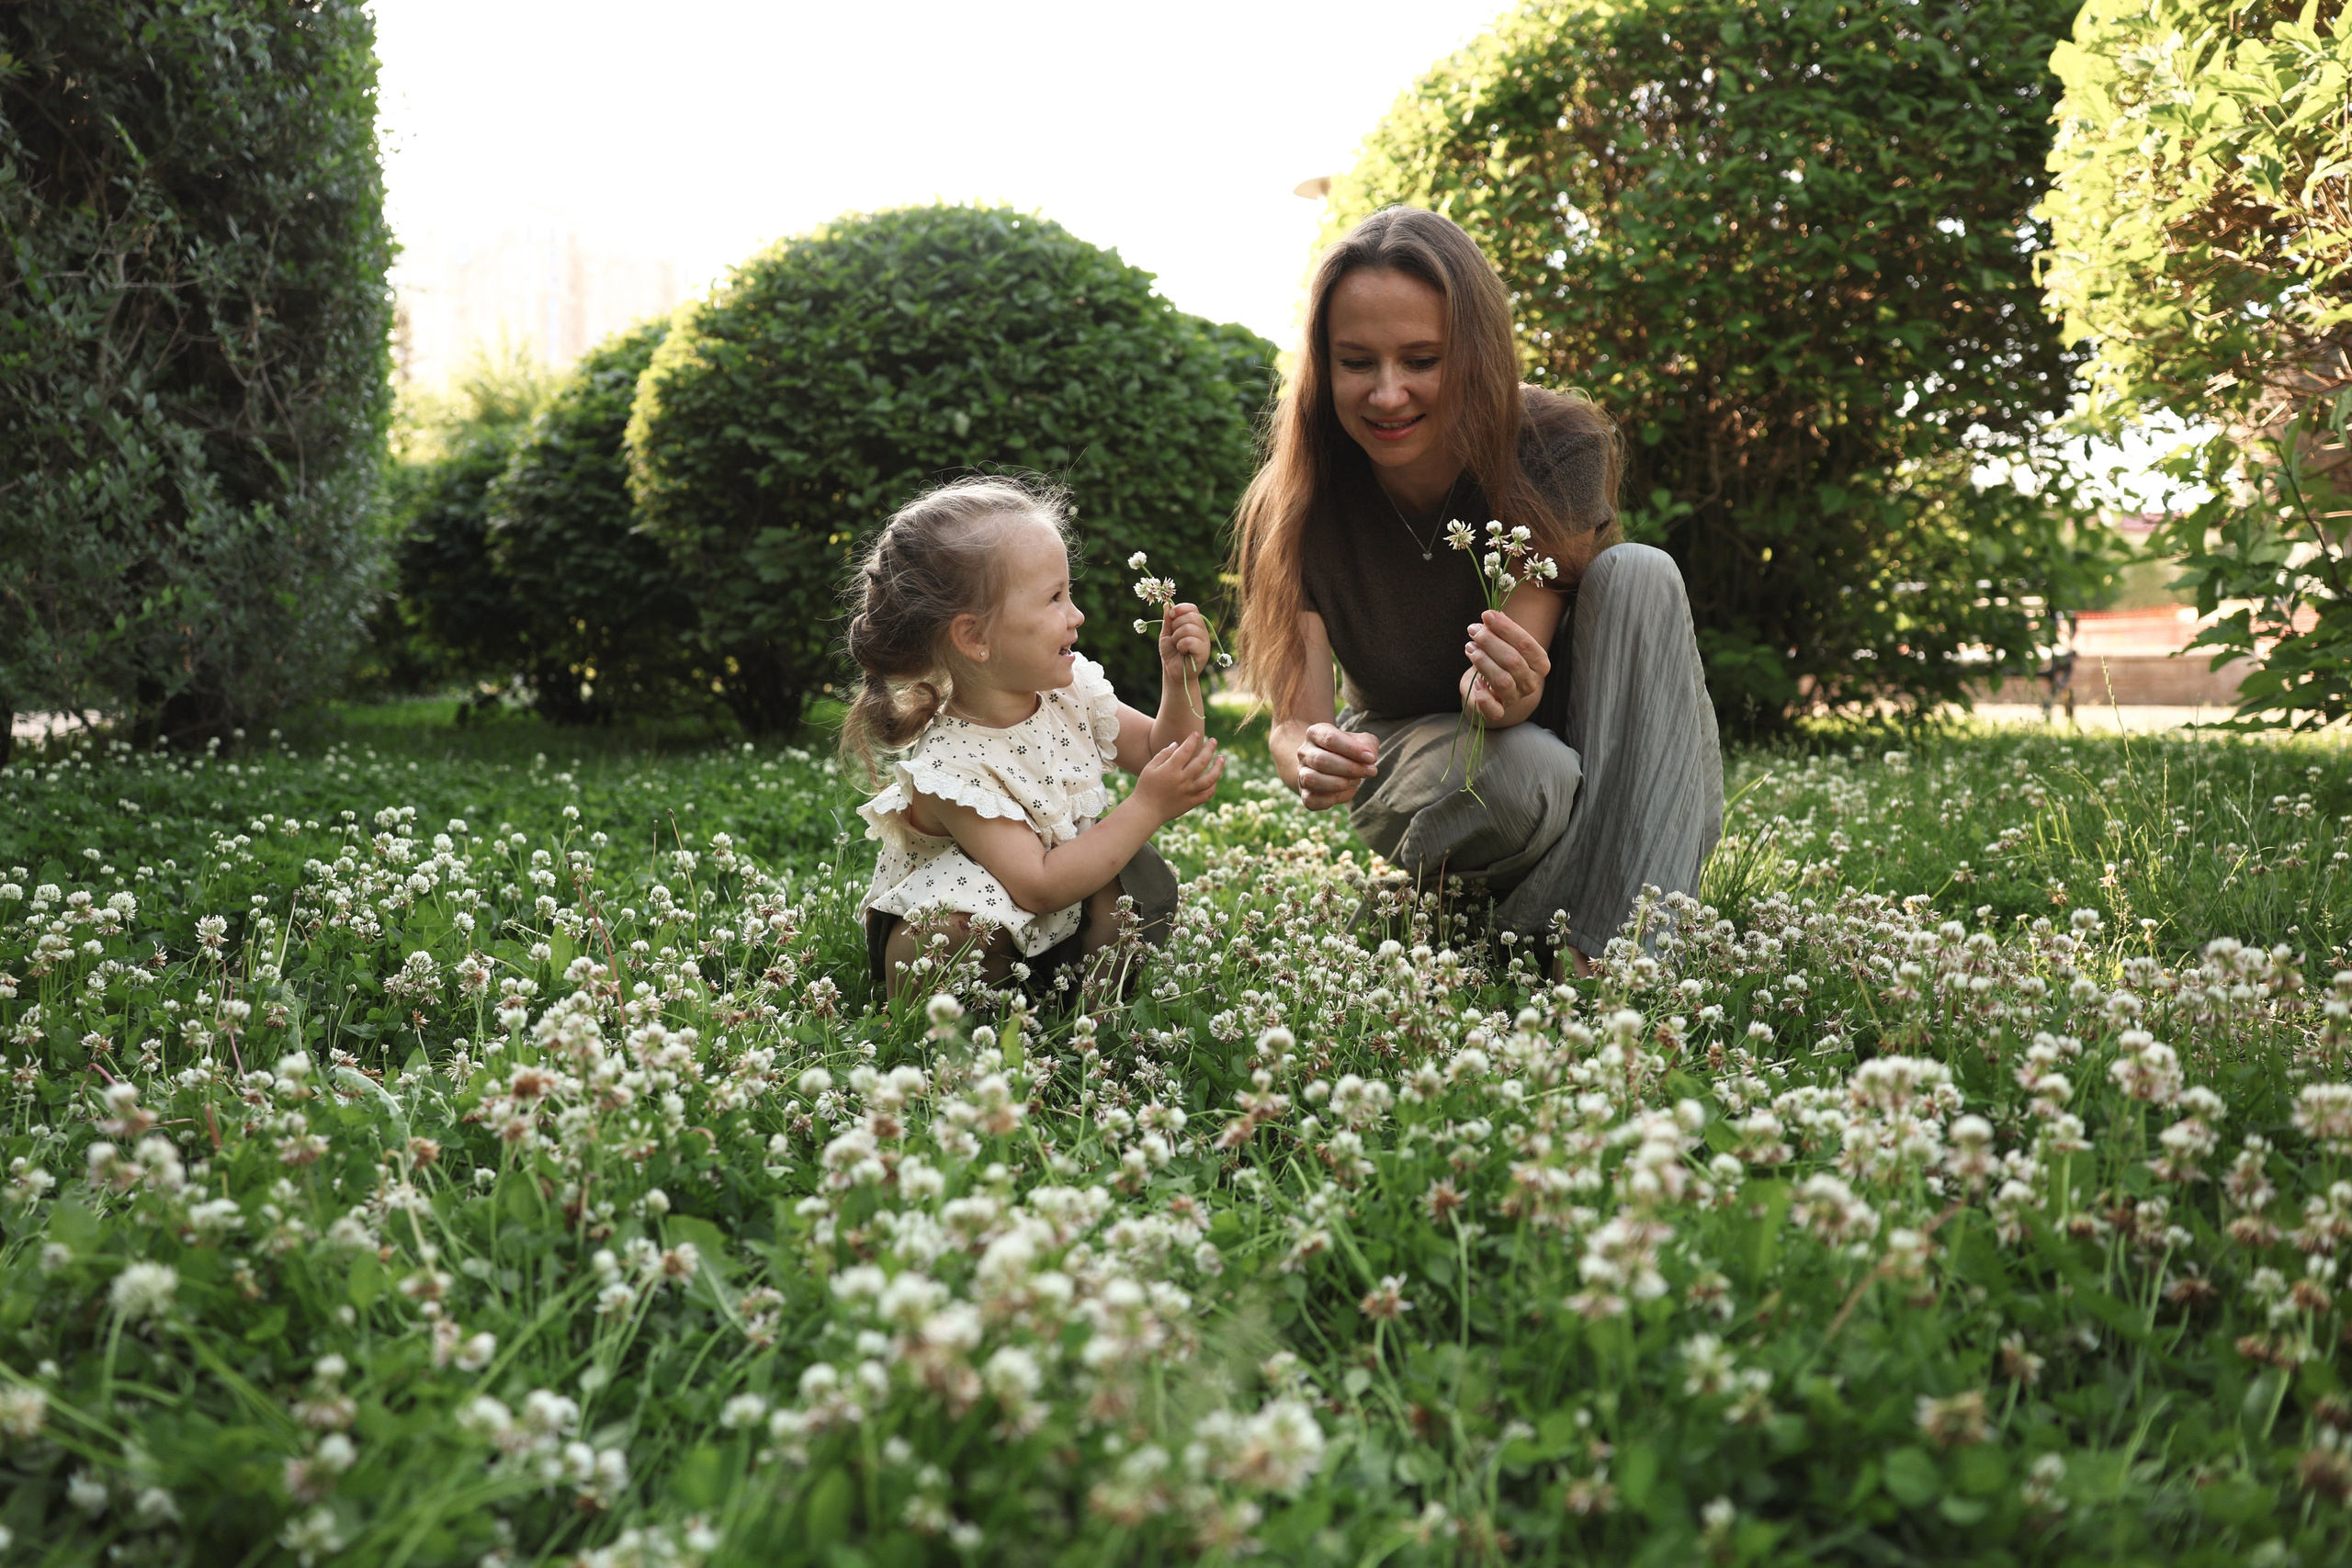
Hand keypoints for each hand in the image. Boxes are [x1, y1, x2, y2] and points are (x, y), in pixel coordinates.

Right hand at [1134, 732, 1223, 822]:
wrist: (1146, 811)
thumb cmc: (1145, 787)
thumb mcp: (1149, 768)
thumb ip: (1164, 754)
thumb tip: (1177, 744)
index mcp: (1171, 769)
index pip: (1186, 750)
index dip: (1192, 740)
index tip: (1195, 733)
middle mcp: (1182, 780)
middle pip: (1202, 761)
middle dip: (1210, 749)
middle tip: (1214, 741)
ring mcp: (1188, 792)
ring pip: (1210, 779)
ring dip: (1218, 767)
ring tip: (1222, 758)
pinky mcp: (1191, 803)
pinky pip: (1207, 794)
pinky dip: (1213, 786)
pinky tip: (1214, 779)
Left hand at [1159, 603, 1210, 672]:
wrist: (1172, 670)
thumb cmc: (1171, 652)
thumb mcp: (1166, 633)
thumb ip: (1168, 619)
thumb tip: (1167, 604)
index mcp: (1194, 623)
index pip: (1192, 608)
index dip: (1180, 608)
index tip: (1170, 615)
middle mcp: (1202, 630)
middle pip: (1191, 616)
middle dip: (1176, 625)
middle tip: (1174, 637)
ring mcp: (1204, 640)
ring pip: (1189, 628)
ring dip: (1177, 638)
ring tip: (1178, 646)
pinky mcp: (1204, 651)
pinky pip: (1190, 641)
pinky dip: (1181, 646)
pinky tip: (1183, 652)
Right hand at [1295, 722, 1376, 811]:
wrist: (1332, 767)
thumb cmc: (1349, 752)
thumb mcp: (1361, 741)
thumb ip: (1369, 744)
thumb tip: (1370, 758)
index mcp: (1315, 733)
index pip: (1330, 739)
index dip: (1352, 749)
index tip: (1371, 758)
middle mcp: (1304, 752)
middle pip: (1321, 760)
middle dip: (1350, 768)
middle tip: (1370, 772)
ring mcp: (1302, 773)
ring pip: (1312, 780)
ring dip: (1339, 783)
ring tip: (1355, 781)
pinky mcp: (1304, 794)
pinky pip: (1311, 800)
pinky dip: (1329, 800)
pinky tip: (1342, 792)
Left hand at [1461, 609, 1550, 723]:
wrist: (1489, 689)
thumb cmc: (1498, 661)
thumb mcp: (1502, 643)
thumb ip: (1500, 630)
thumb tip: (1493, 614)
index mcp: (1539, 664)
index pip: (1526, 644)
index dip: (1506, 628)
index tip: (1487, 615)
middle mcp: (1531, 682)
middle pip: (1513, 661)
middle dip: (1490, 642)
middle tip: (1474, 630)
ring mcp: (1515, 698)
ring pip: (1502, 680)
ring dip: (1483, 661)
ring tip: (1469, 647)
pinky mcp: (1498, 712)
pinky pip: (1493, 710)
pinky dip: (1483, 697)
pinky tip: (1475, 683)